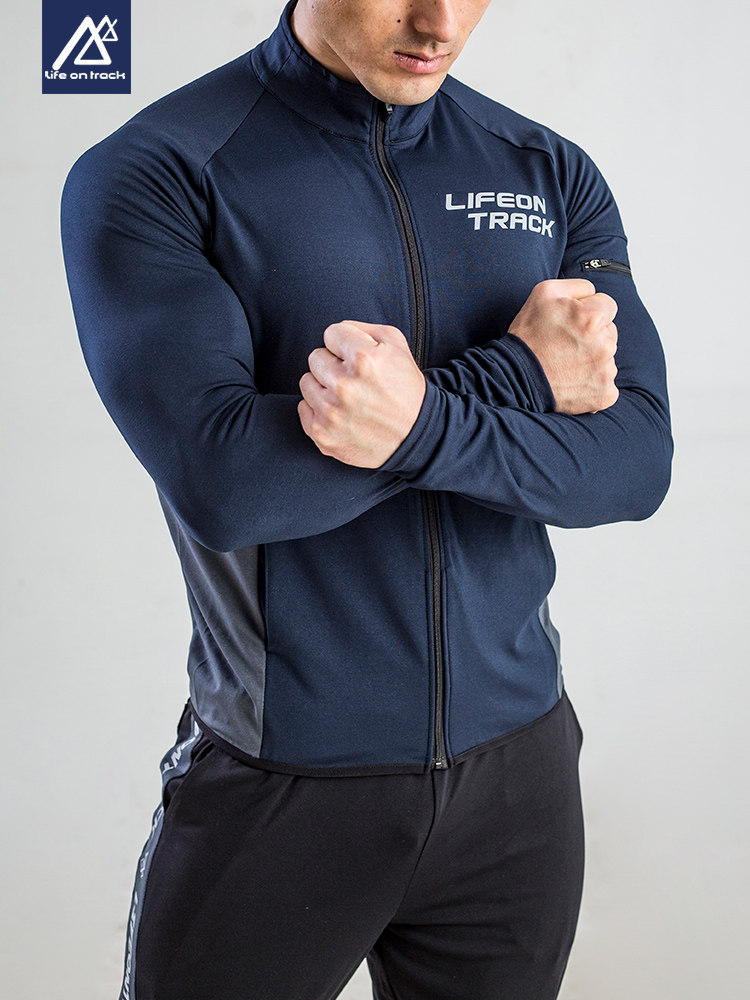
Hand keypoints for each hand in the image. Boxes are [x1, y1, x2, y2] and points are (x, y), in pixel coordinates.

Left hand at [298, 321, 425, 467]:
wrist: (417, 437)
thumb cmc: (406, 389)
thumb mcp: (396, 346)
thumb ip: (362, 328)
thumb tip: (335, 332)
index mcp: (362, 358)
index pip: (331, 333)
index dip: (347, 344)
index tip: (359, 359)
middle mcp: (343, 386)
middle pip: (316, 357)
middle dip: (334, 365)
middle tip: (356, 380)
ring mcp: (330, 412)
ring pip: (307, 382)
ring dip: (324, 387)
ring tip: (349, 397)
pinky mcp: (322, 434)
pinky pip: (303, 407)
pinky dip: (319, 409)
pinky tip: (341, 413)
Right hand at [508, 278, 618, 413]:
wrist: (514, 378)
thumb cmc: (528, 335)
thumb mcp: (545, 292)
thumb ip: (578, 286)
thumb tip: (594, 293)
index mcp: (594, 318)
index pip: (608, 306)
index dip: (589, 312)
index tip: (573, 323)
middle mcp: (605, 345)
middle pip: (610, 332)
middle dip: (593, 336)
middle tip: (566, 344)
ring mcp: (606, 372)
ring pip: (608, 357)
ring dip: (593, 358)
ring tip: (567, 363)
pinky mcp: (604, 394)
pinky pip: (608, 383)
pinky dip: (593, 383)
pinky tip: (574, 380)